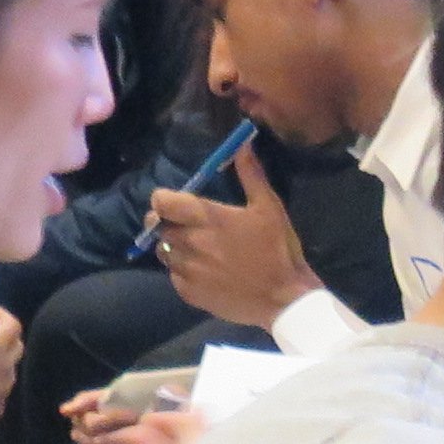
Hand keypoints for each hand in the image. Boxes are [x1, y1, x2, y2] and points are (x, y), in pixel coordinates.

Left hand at [148, 145, 320, 328]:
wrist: (284, 300)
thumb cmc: (278, 250)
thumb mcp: (270, 208)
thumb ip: (251, 174)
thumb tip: (242, 144)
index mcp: (206, 218)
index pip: (161, 202)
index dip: (165, 201)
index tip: (176, 204)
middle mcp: (190, 242)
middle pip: (159, 227)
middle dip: (171, 224)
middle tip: (193, 228)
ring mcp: (187, 270)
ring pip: (164, 252)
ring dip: (176, 248)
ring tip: (199, 251)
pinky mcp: (188, 292)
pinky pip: (174, 276)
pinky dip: (184, 272)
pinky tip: (206, 273)